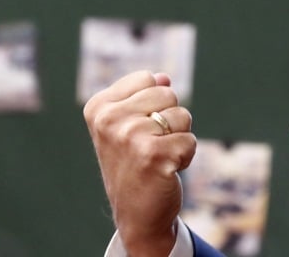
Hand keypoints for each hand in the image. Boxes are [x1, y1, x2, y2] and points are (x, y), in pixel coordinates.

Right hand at [83, 71, 195, 256]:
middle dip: (170, 119)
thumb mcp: (130, 125)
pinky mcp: (153, 155)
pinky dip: (186, 156)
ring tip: (158, 157)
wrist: (136, 213)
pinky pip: (190, 140)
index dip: (154, 103)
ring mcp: (130, 137)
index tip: (138, 128)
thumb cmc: (135, 163)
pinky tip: (166, 170)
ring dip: (178, 138)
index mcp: (99, 107)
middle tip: (151, 145)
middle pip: (168, 93)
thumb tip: (164, 76)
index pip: (148, 78)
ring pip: (182, 116)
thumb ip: (145, 96)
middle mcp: (109, 120)